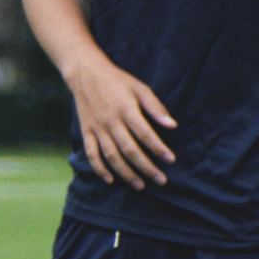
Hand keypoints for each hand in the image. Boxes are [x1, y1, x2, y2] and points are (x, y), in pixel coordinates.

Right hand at [68, 52, 176, 188]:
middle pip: (129, 150)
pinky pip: (92, 154)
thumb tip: (173, 125)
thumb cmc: (117, 81)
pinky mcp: (86, 131)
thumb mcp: (139, 88)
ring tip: (140, 185)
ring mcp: (97, 128)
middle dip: (146, 167)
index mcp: (125, 109)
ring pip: (111, 156)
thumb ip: (155, 107)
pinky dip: (99, 169)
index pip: (144, 133)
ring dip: (126, 173)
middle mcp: (110, 121)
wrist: (85, 74)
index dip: (158, 148)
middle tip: (161, 180)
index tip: (170, 160)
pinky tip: (110, 180)